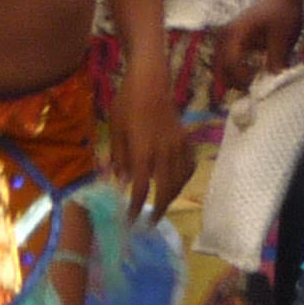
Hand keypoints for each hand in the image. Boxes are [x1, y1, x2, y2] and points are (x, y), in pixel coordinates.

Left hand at [113, 60, 196, 221]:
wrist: (151, 82)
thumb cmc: (126, 104)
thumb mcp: (115, 130)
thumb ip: (119, 157)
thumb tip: (120, 182)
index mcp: (143, 152)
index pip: (141, 188)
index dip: (136, 206)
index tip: (129, 219)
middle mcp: (164, 153)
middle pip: (166, 189)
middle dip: (158, 209)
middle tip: (149, 222)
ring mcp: (178, 147)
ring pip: (180, 180)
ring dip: (171, 196)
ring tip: (160, 205)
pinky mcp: (186, 140)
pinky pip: (189, 166)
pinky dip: (183, 179)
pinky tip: (175, 183)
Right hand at [212, 0, 303, 95]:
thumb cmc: (282, 11)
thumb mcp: (282, 36)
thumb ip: (276, 59)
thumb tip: (273, 82)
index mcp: (234, 34)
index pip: (231, 63)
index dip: (243, 79)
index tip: (260, 88)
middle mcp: (224, 37)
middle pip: (220, 68)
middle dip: (235, 83)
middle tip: (255, 93)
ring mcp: (227, 39)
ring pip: (222, 66)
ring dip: (234, 79)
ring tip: (254, 87)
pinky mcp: (233, 41)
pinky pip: (229, 62)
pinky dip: (237, 72)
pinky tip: (253, 77)